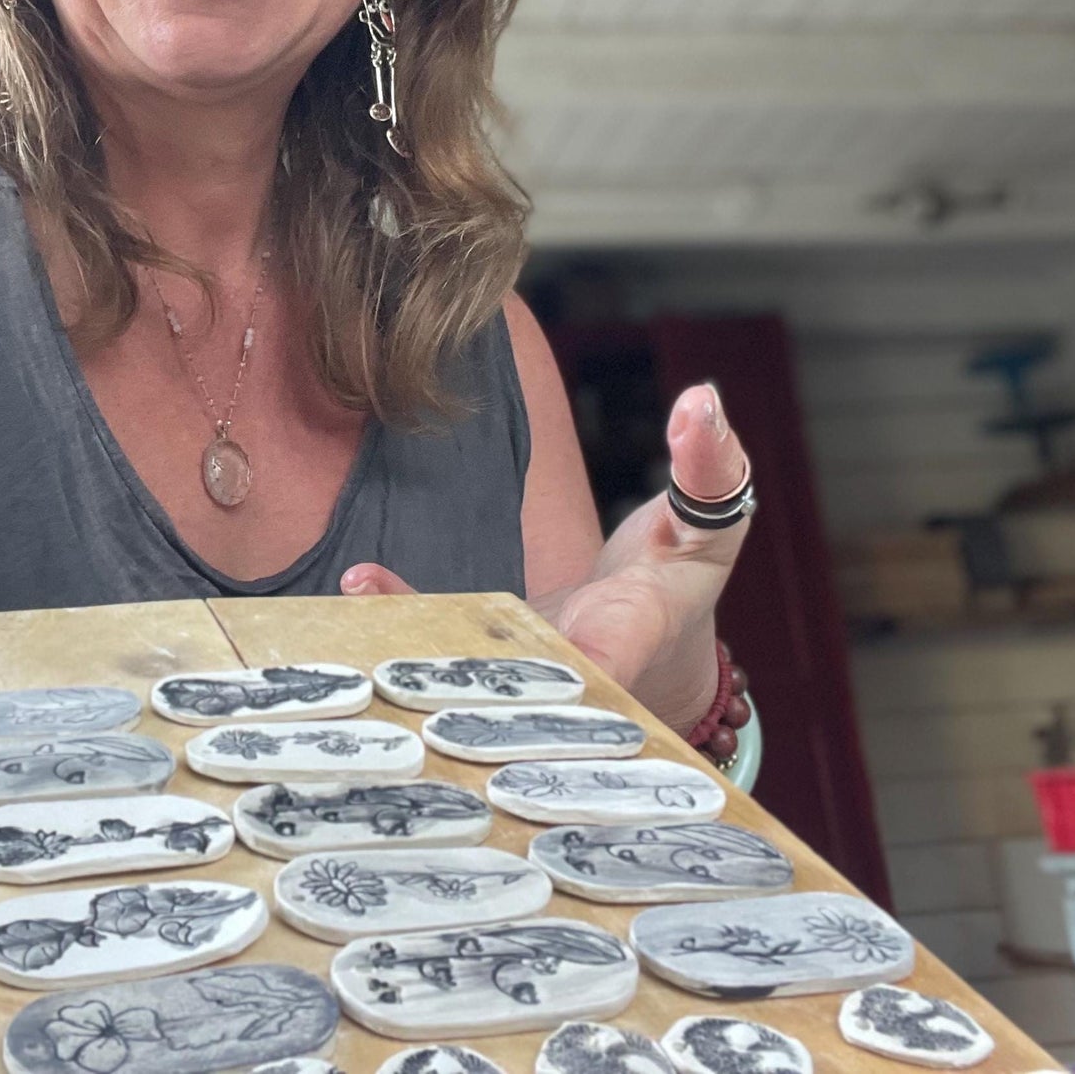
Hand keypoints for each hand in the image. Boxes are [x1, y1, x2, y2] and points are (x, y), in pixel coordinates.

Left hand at [339, 383, 749, 733]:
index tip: (567, 654)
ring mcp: (524, 667)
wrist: (650, 643)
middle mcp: (571, 665)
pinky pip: (443, 639)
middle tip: (425, 626)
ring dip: (421, 636)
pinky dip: (403, 611)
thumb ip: (709, 465)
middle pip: (528, 673)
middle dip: (484, 662)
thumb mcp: (712, 519)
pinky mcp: (488, 658)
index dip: (594, 658)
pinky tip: (362, 583)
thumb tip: (702, 401)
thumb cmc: (682, 572)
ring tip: (365, 588)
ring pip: (474, 667)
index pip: (618, 649)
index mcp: (637, 630)